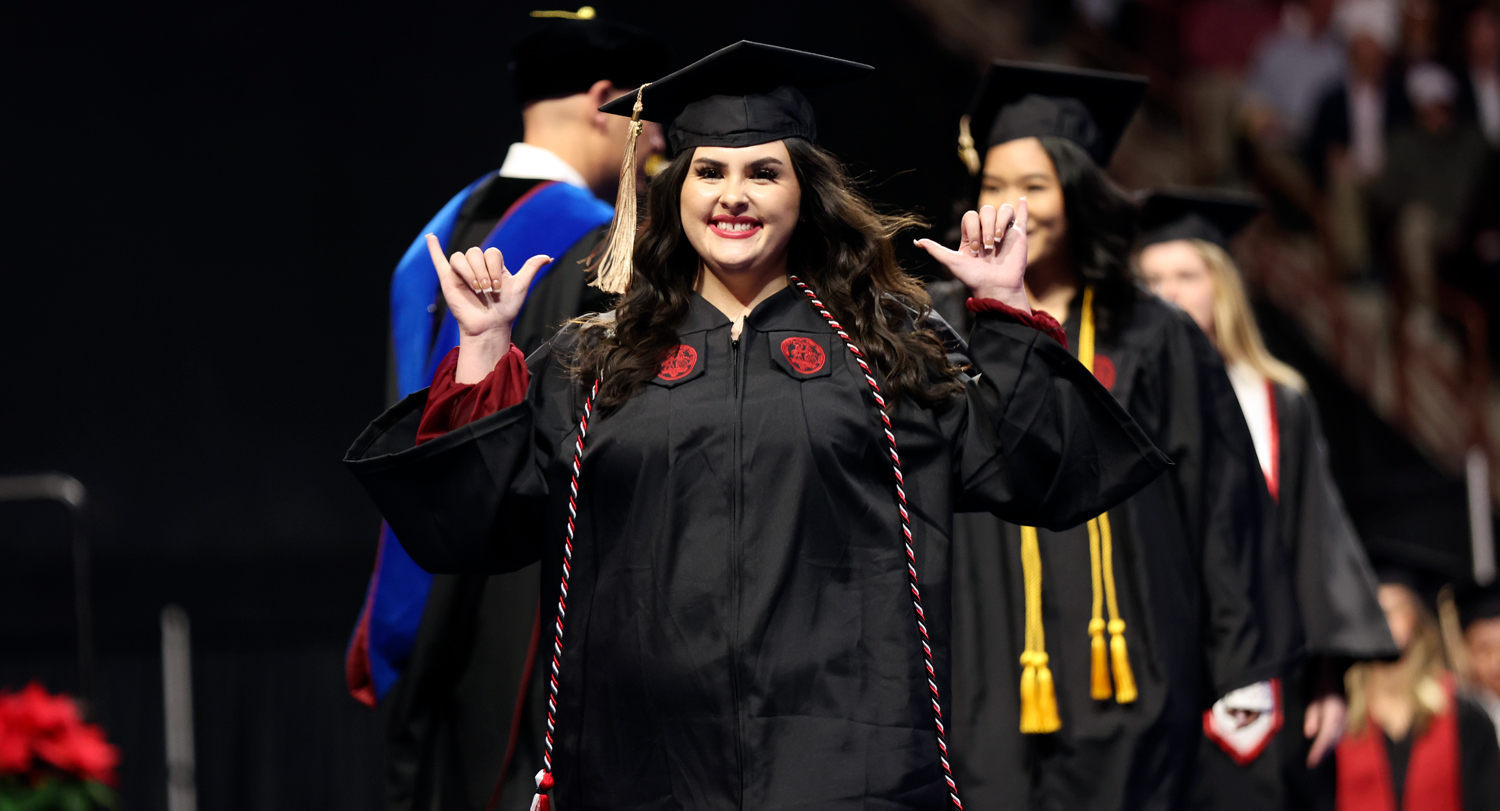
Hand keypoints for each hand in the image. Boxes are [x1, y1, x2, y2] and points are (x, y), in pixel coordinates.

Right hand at [426, 234, 550, 382]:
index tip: (499, 287)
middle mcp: (476, 266)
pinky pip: (439, 260)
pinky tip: (431, 237)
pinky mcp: (448, 279)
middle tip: (487, 290)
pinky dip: (434, 248)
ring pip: (460, 257)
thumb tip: (548, 257)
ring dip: (469, 272)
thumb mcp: (521, 286)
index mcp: (492, 264)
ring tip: (476, 289)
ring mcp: (461, 272)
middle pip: (474, 253)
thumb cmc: (506, 308)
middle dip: (482, 271)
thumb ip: (531, 268)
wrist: (490, 326)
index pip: (491, 252)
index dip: (495, 267)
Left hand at [915, 199, 1029, 312]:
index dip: (972, 228)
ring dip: (1000, 222)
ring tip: (998, 240)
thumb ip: (936, 250)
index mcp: (972, 235)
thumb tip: (917, 242)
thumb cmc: (974, 277)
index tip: (974, 249)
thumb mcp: (952, 262)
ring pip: (1003, 210)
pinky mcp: (1019, 235)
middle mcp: (988, 230)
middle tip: (987, 247)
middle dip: (985, 227)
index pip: (971, 216)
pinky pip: (1021, 217)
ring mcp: (1004, 231)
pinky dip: (1023, 208)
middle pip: (987, 210)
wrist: (995, 288)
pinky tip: (1022, 199)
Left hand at [1303, 693, 1347, 767]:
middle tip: (1312, 763)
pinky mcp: (1345, 727)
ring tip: (1315, 761)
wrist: (1338, 690)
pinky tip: (1323, 753)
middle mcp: (1342, 722)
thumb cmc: (1323, 696)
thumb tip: (1309, 734)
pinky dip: (1330, 747)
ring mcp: (1345, 725)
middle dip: (1322, 753)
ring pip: (1336, 742)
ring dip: (1326, 752)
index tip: (1312, 759)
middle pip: (1332, 741)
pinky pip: (1337, 739)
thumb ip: (1311, 718)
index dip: (1319, 749)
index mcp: (1334, 715)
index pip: (1326, 735)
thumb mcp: (1314, 704)